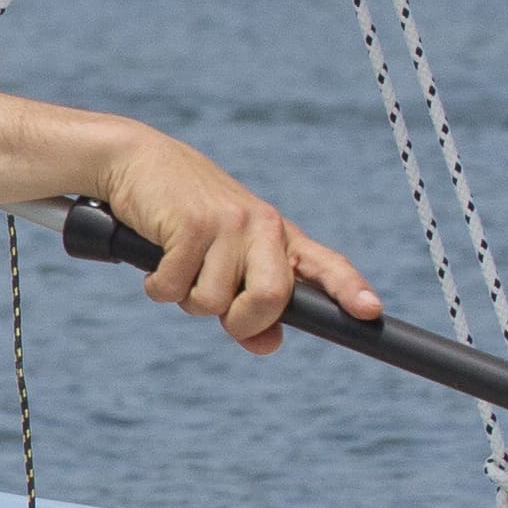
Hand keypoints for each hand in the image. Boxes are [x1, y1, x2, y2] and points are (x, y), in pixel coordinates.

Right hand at [91, 134, 378, 351]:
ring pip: (213, 303)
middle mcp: (262, 227)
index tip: (370, 311)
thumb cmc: (182, 217)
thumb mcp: (221, 260)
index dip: (349, 289)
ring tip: (176, 266)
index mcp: (278, 236)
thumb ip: (247, 305)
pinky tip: (155, 259)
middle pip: (272, 299)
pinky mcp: (190, 223)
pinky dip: (157, 286)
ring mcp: (228, 223)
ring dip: (185, 298)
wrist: (137, 162)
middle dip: (241, 322)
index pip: (324, 265)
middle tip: (218, 311)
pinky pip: (174, 287)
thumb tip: (267, 345)